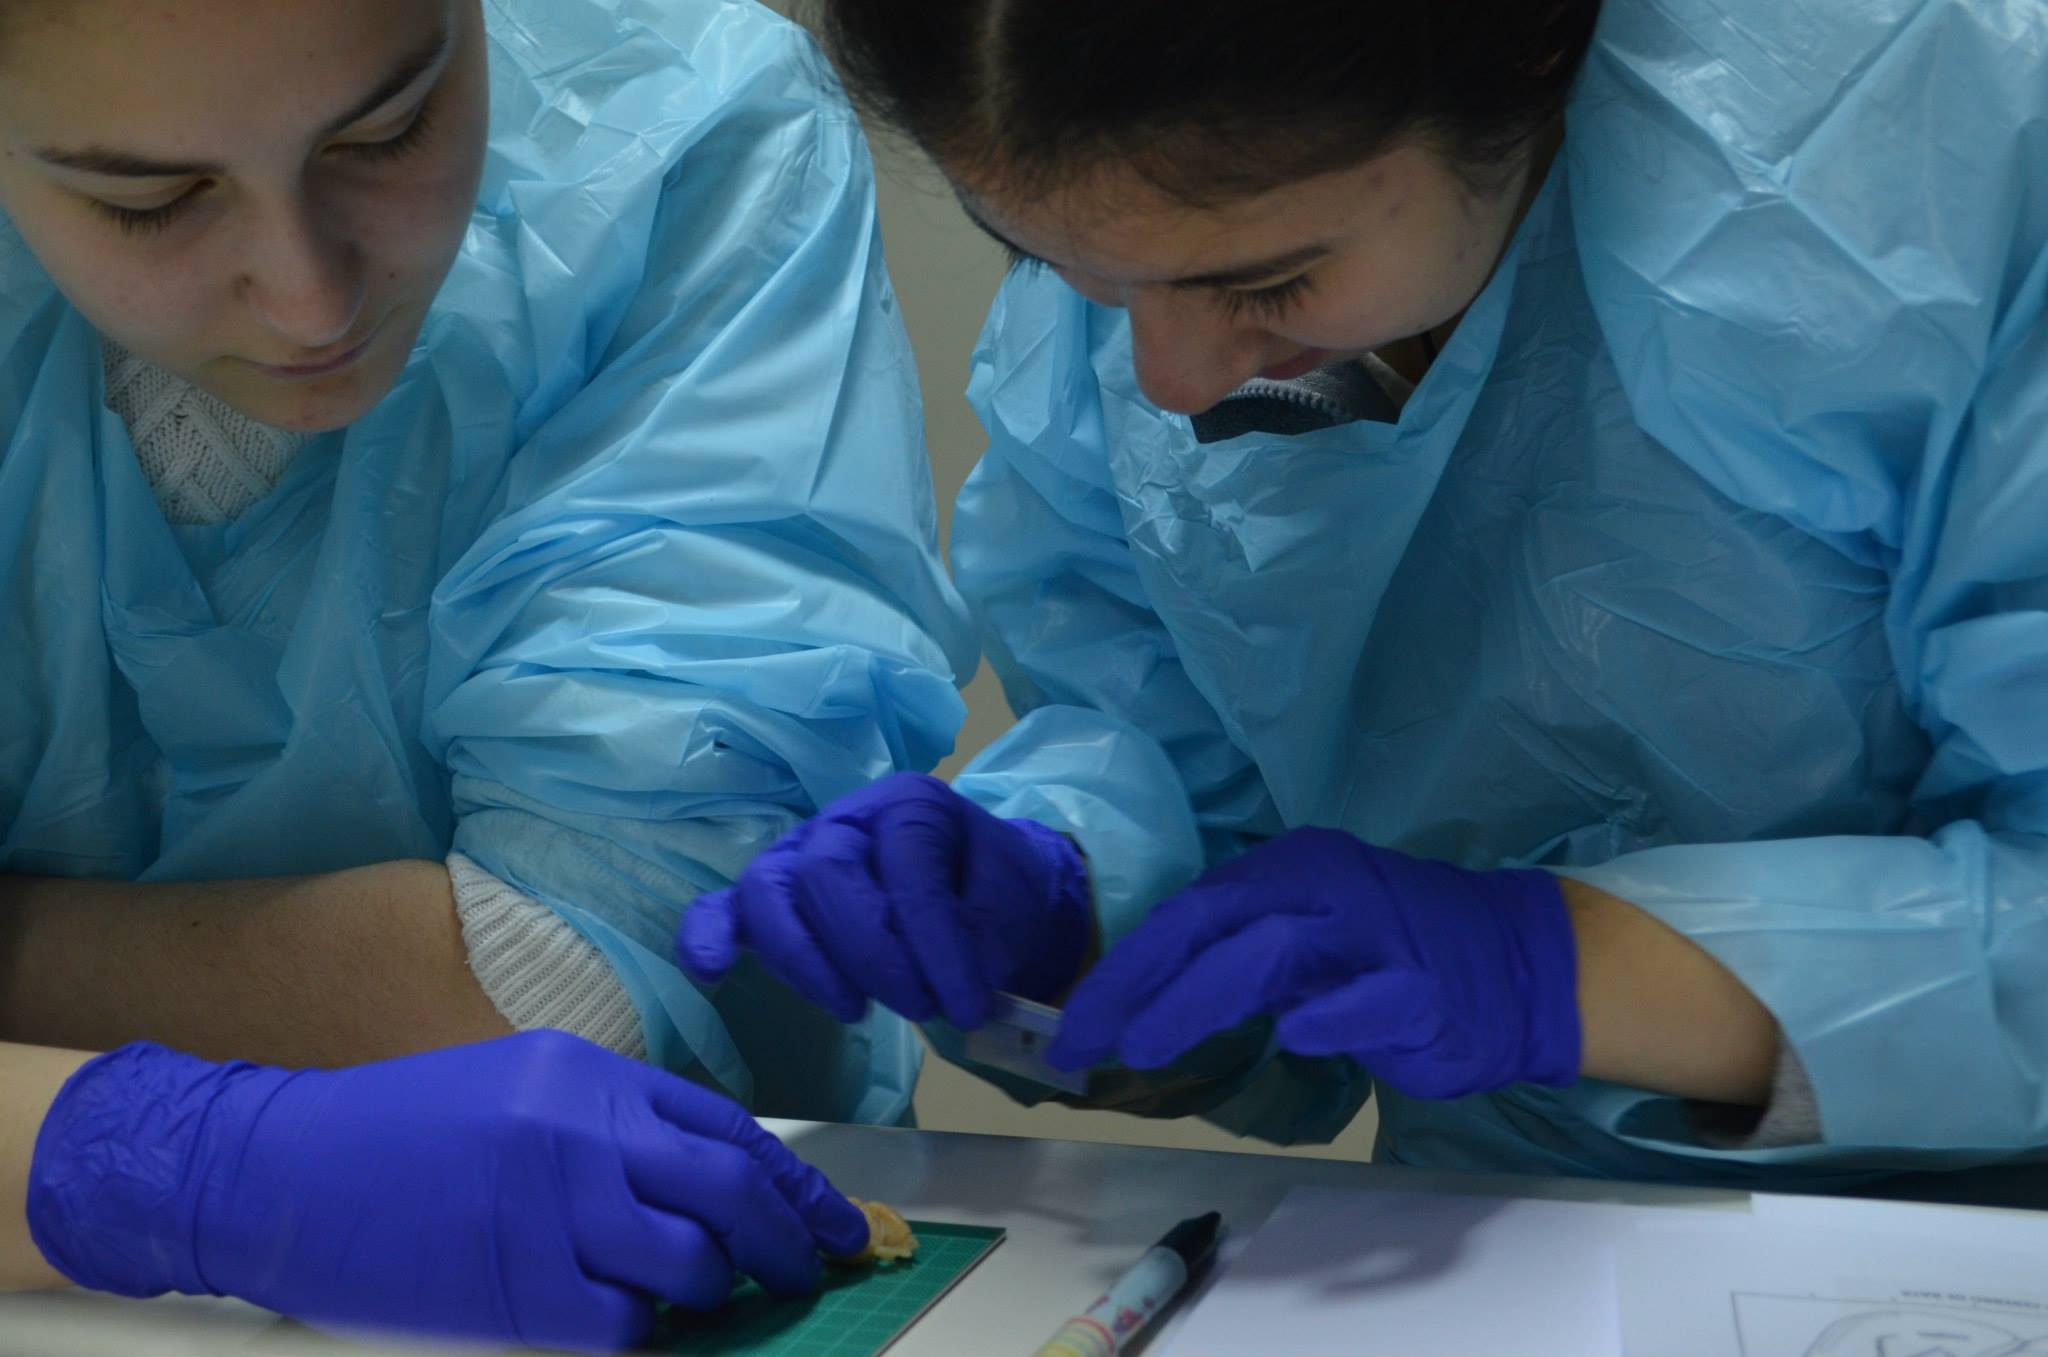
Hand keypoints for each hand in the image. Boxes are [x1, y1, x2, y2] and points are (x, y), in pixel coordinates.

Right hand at [27, 1031, 868, 1352]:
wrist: (277, 1170)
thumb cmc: (397, 1129)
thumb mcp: (521, 1083)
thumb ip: (615, 1119)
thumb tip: (706, 1176)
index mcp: (588, 1077)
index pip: (729, 1129)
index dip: (795, 1181)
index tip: (832, 1218)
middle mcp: (582, 1136)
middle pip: (732, 1190)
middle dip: (789, 1237)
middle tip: (811, 1267)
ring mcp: (552, 1215)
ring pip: (691, 1264)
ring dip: (716, 1289)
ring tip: (711, 1296)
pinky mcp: (517, 1293)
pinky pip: (623, 1326)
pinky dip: (644, 1330)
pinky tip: (634, 1322)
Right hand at [678, 772, 1091, 1028]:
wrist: (989, 903)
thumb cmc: (995, 901)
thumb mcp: (1006, 914)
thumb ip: (974, 943)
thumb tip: (951, 993)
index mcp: (910, 806)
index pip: (907, 867)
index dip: (936, 945)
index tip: (968, 1006)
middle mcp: (845, 820)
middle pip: (825, 874)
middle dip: (871, 955)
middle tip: (919, 1007)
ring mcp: (799, 856)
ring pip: (768, 891)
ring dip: (806, 961)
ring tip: (855, 1010)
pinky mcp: (771, 901)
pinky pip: (721, 909)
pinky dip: (709, 938)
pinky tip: (713, 973)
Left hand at [1044, 828, 1580, 1099]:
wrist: (1519, 965)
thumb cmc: (1395, 953)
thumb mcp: (1306, 933)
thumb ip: (1236, 953)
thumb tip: (1144, 998)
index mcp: (1288, 868)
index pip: (1186, 912)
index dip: (1124, 967)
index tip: (1075, 1023)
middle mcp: (1323, 886)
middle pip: (1210, 923)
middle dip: (1136, 984)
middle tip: (1084, 1041)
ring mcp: (1373, 935)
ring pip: (1269, 955)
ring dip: (1196, 1000)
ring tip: (1141, 1046)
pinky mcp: (1420, 988)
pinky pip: (1363, 1000)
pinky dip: (1324, 1018)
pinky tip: (1291, 1039)